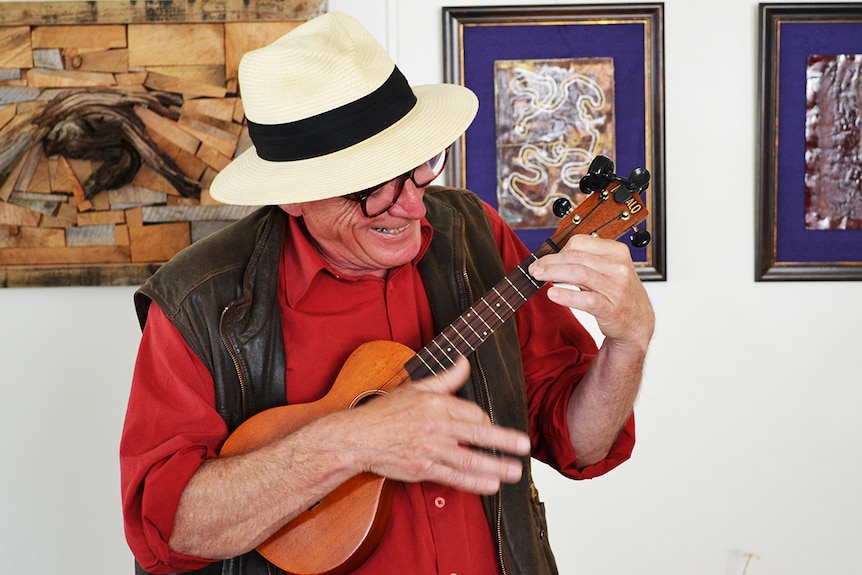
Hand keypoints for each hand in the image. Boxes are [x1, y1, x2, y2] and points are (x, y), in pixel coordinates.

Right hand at [345, 357, 530, 494]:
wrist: (359, 438)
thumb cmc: (385, 413)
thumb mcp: (415, 387)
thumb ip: (445, 377)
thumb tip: (464, 361)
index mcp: (436, 403)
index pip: (472, 412)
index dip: (486, 420)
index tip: (491, 427)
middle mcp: (436, 426)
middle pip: (478, 433)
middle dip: (504, 441)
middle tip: (524, 447)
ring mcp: (430, 449)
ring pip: (469, 458)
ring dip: (495, 466)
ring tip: (514, 471)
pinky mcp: (423, 468)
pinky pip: (453, 476)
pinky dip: (474, 482)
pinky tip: (490, 485)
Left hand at [527, 234, 653, 347]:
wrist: (638, 322)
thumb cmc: (619, 293)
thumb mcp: (608, 270)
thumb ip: (586, 261)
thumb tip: (552, 257)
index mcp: (617, 252)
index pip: (580, 242)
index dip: (558, 250)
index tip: (545, 258)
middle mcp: (619, 267)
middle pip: (576, 258)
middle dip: (550, 262)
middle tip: (535, 268)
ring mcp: (616, 288)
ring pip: (579, 274)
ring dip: (553, 273)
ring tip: (538, 277)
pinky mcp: (611, 309)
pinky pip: (586, 300)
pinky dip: (566, 296)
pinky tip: (552, 294)